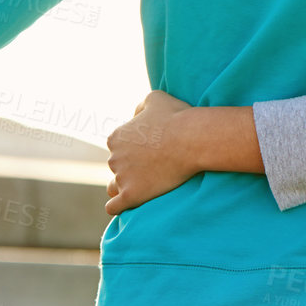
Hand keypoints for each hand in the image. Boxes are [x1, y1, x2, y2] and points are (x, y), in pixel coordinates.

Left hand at [105, 90, 196, 215]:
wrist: (192, 140)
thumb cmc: (176, 117)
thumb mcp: (155, 98)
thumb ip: (140, 107)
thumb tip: (135, 116)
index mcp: (116, 137)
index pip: (118, 146)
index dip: (134, 148)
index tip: (152, 149)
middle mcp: (114, 158)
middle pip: (117, 166)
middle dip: (131, 166)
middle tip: (155, 166)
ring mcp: (122, 177)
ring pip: (114, 186)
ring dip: (125, 186)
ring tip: (144, 185)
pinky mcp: (131, 195)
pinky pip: (114, 207)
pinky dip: (117, 206)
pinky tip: (127, 204)